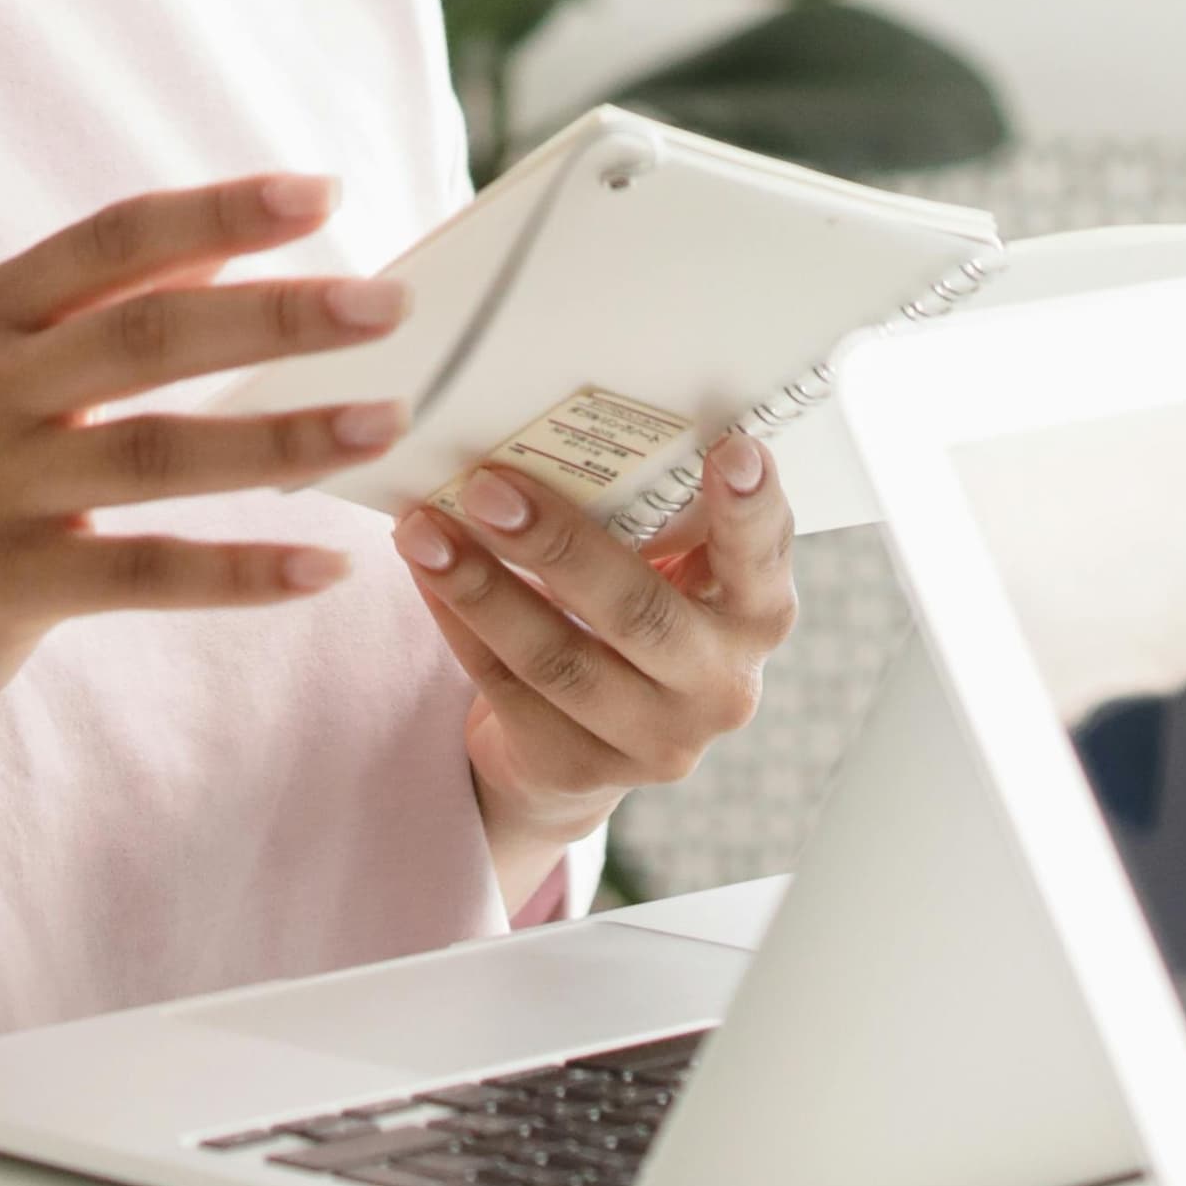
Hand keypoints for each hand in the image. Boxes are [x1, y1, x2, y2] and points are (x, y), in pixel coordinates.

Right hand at [0, 173, 412, 730]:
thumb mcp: (5, 364)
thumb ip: (106, 303)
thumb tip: (234, 237)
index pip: (115, 238)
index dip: (222, 211)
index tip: (327, 194)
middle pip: (148, 335)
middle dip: (277, 314)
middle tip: (389, 304)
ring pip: (158, 452)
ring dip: (283, 437)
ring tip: (384, 422)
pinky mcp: (9, 585)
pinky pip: (147, 573)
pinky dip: (242, 571)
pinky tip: (327, 566)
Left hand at [394, 431, 797, 902]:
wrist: (593, 742)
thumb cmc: (635, 610)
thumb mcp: (670, 568)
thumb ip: (657, 512)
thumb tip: (563, 414)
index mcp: (757, 612)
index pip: (762, 554)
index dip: (751, 507)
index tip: (732, 448)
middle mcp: (721, 685)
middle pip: (638, 612)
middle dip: (556, 545)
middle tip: (486, 485)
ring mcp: (655, 742)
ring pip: (559, 660)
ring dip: (481, 587)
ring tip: (423, 530)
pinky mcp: (581, 771)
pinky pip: (507, 691)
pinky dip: (458, 625)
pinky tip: (425, 575)